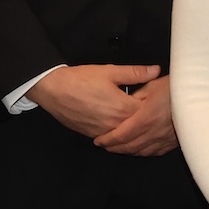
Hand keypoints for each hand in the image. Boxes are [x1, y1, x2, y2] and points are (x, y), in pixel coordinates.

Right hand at [26, 63, 155, 139]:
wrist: (52, 90)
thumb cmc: (79, 80)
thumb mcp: (109, 71)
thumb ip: (135, 72)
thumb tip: (155, 71)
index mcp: (123, 108)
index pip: (148, 111)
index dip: (153, 104)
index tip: (155, 97)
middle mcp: (115, 124)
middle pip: (138, 124)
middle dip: (144, 116)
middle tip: (146, 106)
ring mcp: (104, 132)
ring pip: (125, 133)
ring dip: (130, 125)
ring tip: (131, 114)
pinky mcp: (93, 135)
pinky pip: (111, 137)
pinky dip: (117, 131)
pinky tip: (117, 122)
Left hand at [92, 75, 178, 156]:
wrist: (202, 95)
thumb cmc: (178, 87)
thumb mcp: (153, 86)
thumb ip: (136, 97)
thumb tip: (124, 104)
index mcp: (145, 118)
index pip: (121, 135)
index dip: (107, 140)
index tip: (99, 140)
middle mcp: (154, 132)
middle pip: (128, 146)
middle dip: (114, 147)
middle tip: (104, 145)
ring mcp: (165, 139)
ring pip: (141, 151)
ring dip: (127, 151)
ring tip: (118, 148)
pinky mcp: (174, 141)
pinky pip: (155, 152)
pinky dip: (143, 152)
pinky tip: (139, 149)